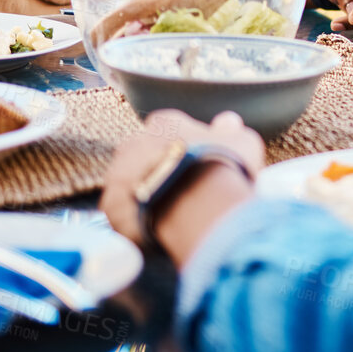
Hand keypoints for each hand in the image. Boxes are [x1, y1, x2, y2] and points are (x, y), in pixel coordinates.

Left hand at [100, 109, 264, 265]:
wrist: (198, 203)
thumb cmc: (222, 166)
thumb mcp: (241, 141)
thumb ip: (229, 131)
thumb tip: (228, 122)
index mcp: (164, 122)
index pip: (167, 128)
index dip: (182, 145)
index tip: (195, 161)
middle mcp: (134, 142)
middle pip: (143, 153)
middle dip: (157, 167)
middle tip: (181, 188)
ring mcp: (118, 174)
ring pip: (130, 182)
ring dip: (145, 192)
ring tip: (169, 212)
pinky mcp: (111, 206)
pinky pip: (123, 213)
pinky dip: (136, 220)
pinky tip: (156, 229)